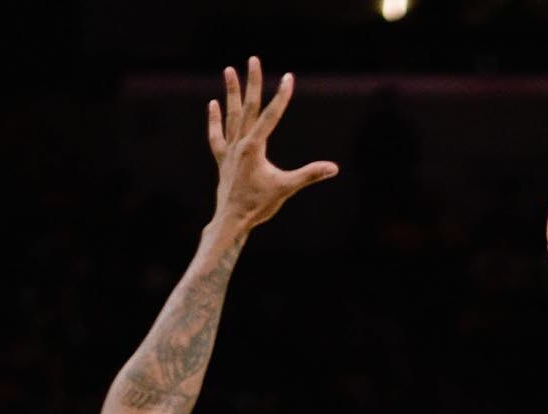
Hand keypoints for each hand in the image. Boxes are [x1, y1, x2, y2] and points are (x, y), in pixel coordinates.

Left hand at [210, 57, 337, 233]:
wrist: (232, 220)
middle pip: (248, 107)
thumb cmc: (259, 205)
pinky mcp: (223, 159)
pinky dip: (215, 121)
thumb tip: (333, 168)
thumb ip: (309, 175)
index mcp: (255, 147)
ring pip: (231, 115)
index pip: (271, 116)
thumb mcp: (286, 189)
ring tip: (229, 70)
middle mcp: (240, 143)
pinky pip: (217, 136)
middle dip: (252, 82)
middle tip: (254, 60)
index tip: (288, 78)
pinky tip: (214, 104)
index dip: (281, 96)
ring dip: (231, 93)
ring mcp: (230, 150)